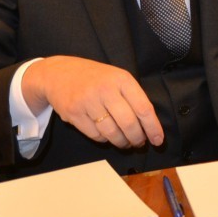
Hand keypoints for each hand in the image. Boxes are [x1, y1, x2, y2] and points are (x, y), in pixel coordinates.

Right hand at [20, 56, 164, 148]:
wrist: (59, 73)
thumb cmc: (94, 77)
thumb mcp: (117, 77)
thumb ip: (132, 96)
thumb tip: (148, 124)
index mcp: (122, 79)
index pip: (143, 108)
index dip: (153, 128)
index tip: (158, 140)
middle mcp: (105, 90)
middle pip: (128, 123)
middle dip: (137, 138)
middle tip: (139, 143)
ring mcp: (88, 102)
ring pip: (112, 132)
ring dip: (122, 142)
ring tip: (125, 142)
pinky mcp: (74, 114)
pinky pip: (95, 135)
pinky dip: (104, 140)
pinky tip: (107, 136)